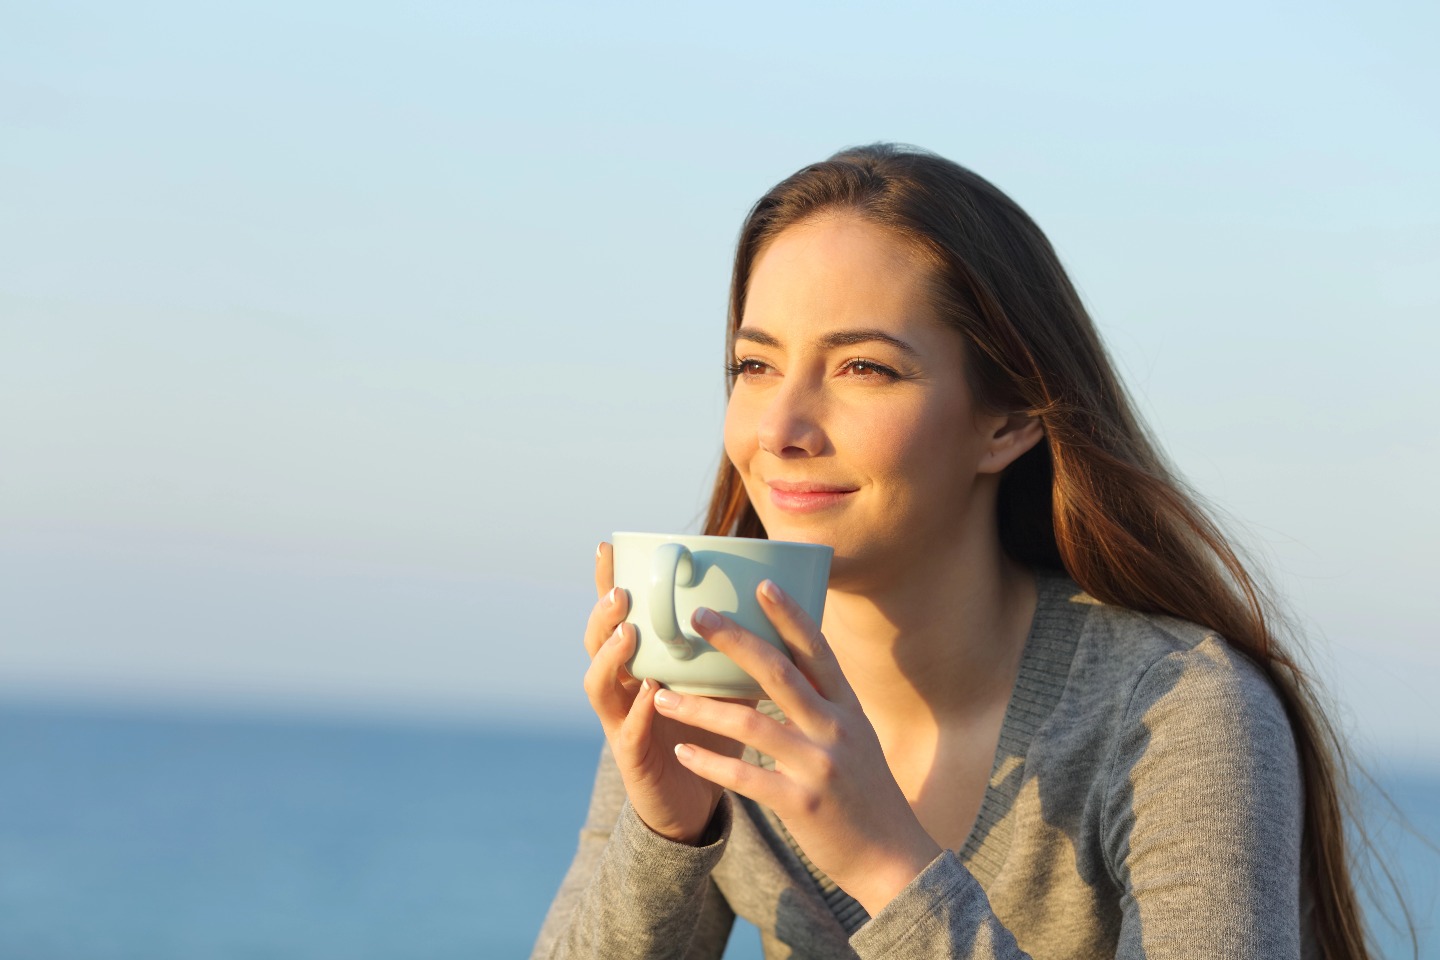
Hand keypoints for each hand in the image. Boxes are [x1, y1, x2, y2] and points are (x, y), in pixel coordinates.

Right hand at [581, 542, 751, 844]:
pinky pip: (629, 734)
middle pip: (596, 644)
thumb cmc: (713, 737)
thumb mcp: (723, 685)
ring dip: (612, 658)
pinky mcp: (633, 762)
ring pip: (600, 686)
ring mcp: (622, 725)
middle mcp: (624, 690)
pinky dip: (640, 714)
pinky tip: (652, 695)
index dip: (607, 583)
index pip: (618, 617)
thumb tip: (775, 602)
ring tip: (629, 634)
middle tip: (621, 593)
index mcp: (642, 665)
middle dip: (603, 616)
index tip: (608, 547)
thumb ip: (736, 650)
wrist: (699, 806)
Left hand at [651, 579, 941, 915]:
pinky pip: (746, 777)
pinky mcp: (802, 804)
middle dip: (734, 641)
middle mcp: (835, 728)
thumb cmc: (866, 792)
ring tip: (660, 693)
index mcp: (847, 708)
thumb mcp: (856, 736)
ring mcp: (819, 766)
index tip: (762, 584)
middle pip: (778, 673)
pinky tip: (682, 752)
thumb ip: (825, 701)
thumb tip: (790, 660)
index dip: (791, 615)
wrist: (893, 858)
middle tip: (697, 617)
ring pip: (750, 724)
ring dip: (700, 707)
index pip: (817, 651)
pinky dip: (710, 762)